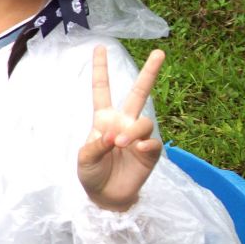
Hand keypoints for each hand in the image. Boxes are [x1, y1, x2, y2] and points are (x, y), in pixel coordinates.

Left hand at [78, 46, 165, 211]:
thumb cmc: (91, 173)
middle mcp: (123, 122)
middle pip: (138, 93)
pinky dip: (145, 145)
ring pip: (144, 121)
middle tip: (160, 52)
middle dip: (150, 73)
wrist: (106, 196)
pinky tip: (138, 150)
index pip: (101, 89)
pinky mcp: (150, 152)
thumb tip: (114, 136)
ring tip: (120, 143)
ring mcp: (138, 136)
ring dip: (133, 131)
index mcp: (103, 118)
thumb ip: (95, 146)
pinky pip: (153, 142)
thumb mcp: (84, 158)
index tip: (99, 47)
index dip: (101, 69)